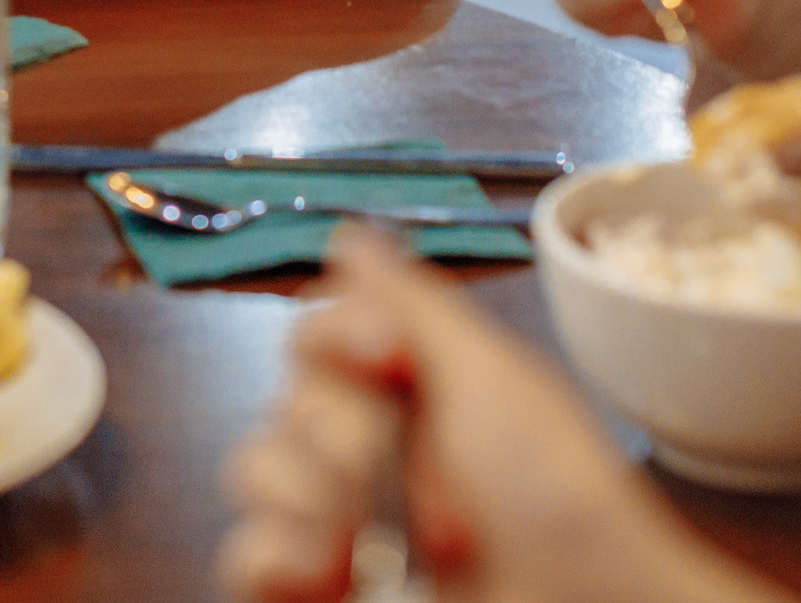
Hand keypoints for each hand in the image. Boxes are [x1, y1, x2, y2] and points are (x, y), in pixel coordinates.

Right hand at [219, 228, 784, 602]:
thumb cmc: (557, 496)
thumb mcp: (495, 377)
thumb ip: (413, 302)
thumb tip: (353, 233)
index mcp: (412, 391)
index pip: (318, 333)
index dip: (337, 335)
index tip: (388, 355)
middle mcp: (371, 450)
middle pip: (286, 398)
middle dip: (341, 428)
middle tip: (400, 463)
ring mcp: (340, 524)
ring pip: (255, 469)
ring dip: (310, 492)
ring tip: (372, 531)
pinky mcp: (315, 587)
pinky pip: (243, 556)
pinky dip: (275, 557)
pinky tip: (330, 566)